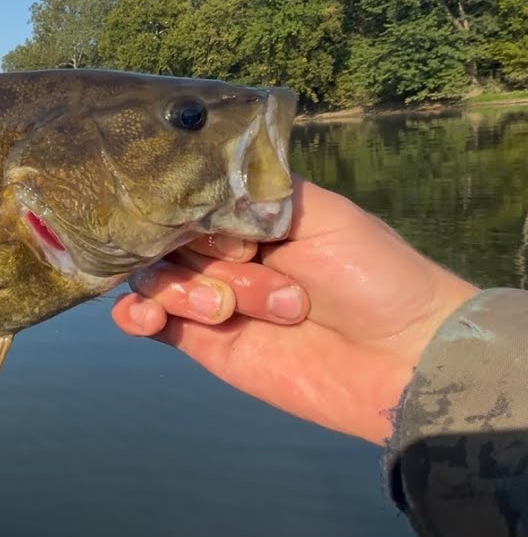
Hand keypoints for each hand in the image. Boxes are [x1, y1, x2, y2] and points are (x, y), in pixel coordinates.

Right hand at [111, 176, 479, 445]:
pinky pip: (149, 322)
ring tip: (226, 312)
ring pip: (154, 277)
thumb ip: (255, 191)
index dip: (185, 208)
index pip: (187, 197)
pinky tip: (146, 317)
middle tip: (248, 269)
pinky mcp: (205, 343)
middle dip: (198, 256)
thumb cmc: (375, 276)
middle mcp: (225, 251)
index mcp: (250, 214)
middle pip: (165, 237)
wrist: (400, 360)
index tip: (211, 224)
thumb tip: (194, 176)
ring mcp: (211, 297)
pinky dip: (136, 315)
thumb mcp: (322, 214)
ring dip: (181, 290)